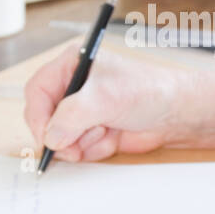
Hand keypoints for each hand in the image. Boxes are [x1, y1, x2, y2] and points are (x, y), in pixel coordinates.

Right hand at [24, 41, 214, 163]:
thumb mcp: (104, 98)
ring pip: (62, 137)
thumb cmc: (147, 92)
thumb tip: (50, 137)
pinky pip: (79, 148)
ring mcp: (84, 111)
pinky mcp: (93, 130)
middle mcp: (75, 87)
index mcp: (72, 64)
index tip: (46, 137)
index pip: (38, 90)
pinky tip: (113, 137)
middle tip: (75, 147)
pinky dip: (94, 148)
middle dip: (62, 135)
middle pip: (45, 118)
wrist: (177, 113)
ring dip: (82, 142)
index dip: (37, 115)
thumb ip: (71, 116)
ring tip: (107, 131)